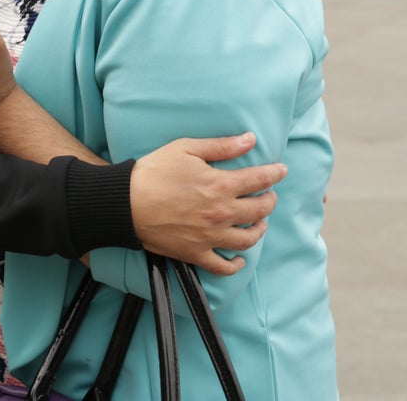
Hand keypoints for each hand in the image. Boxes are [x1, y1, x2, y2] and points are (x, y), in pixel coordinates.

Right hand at [130, 134, 286, 275]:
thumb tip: (250, 139)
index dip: (275, 173)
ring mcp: (209, 237)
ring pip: (247, 239)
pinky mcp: (195, 253)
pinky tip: (239, 259)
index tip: (281, 170)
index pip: (259, 179)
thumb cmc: (153, 172)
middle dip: (269, 201)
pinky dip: (235, 265)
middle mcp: (221, 213)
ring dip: (259, 230)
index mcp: (220, 185)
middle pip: (259, 210)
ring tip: (259, 223)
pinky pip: (223, 266)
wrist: (125, 203)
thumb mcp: (186, 149)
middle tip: (269, 195)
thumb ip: (221, 146)